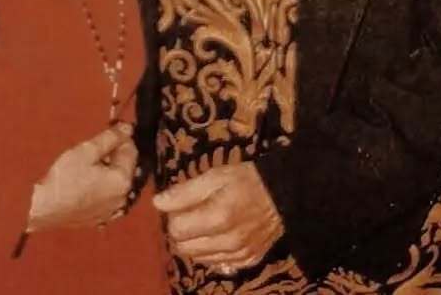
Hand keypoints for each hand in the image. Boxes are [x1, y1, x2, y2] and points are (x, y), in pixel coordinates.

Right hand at [27, 122, 137, 230]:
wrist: (42, 209)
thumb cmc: (64, 178)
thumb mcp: (86, 151)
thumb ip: (110, 138)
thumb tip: (128, 128)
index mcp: (123, 180)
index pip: (131, 150)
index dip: (121, 137)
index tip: (109, 130)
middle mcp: (123, 198)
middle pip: (126, 167)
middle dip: (114, 154)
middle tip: (94, 149)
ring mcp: (113, 211)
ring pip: (117, 181)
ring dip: (109, 169)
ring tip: (88, 164)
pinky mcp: (101, 218)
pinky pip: (109, 196)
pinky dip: (104, 185)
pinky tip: (87, 181)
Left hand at [153, 162, 283, 272]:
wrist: (282, 195)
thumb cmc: (245, 180)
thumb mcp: (214, 176)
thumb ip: (185, 192)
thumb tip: (157, 203)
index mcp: (218, 218)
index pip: (176, 230)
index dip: (173, 216)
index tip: (180, 205)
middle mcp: (227, 242)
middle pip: (184, 248)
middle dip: (181, 231)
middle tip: (191, 213)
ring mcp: (238, 255)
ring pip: (198, 258)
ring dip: (195, 242)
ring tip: (205, 223)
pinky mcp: (247, 262)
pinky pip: (216, 264)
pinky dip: (211, 252)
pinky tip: (218, 235)